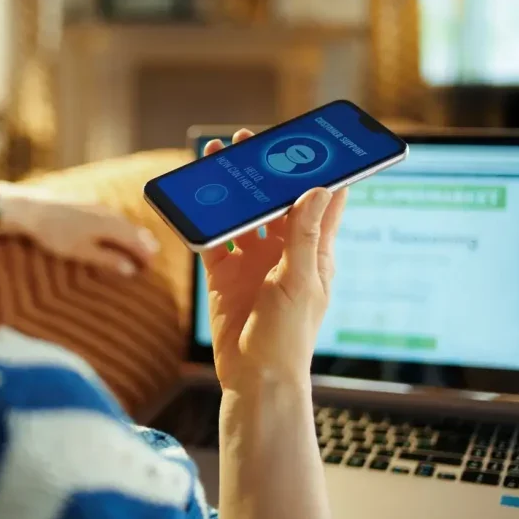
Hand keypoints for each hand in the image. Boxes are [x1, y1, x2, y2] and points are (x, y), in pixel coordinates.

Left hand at [0, 183, 159, 275]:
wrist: (32, 209)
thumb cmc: (56, 233)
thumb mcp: (82, 252)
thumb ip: (108, 259)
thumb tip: (130, 268)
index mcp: (111, 226)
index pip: (135, 242)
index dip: (144, 255)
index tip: (149, 267)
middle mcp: (109, 213)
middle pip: (133, 230)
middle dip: (143, 244)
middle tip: (150, 257)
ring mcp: (98, 206)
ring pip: (123, 221)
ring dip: (134, 233)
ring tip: (140, 242)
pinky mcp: (88, 202)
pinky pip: (113, 215)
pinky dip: (121, 225)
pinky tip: (117, 228)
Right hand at [202, 130, 347, 390]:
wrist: (256, 376)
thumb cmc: (289, 335)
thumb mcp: (300, 280)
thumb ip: (303, 235)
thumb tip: (318, 188)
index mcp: (313, 253)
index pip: (322, 204)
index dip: (320, 174)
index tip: (315, 144)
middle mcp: (283, 254)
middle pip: (275, 203)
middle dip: (264, 173)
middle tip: (251, 142)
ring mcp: (253, 264)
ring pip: (242, 216)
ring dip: (232, 190)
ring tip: (219, 158)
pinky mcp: (225, 275)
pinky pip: (214, 241)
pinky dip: (205, 221)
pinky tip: (196, 198)